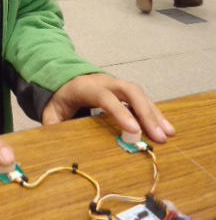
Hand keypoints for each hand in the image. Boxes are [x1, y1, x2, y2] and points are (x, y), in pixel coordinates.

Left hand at [42, 74, 174, 142]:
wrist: (64, 77)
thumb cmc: (60, 97)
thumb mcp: (51, 110)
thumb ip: (52, 123)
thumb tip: (56, 142)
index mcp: (86, 87)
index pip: (106, 98)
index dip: (120, 113)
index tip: (134, 131)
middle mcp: (105, 83)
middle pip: (130, 92)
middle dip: (146, 113)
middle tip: (159, 136)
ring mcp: (116, 84)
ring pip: (139, 94)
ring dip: (155, 113)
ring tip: (169, 134)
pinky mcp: (124, 90)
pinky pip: (142, 98)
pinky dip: (154, 112)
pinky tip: (165, 127)